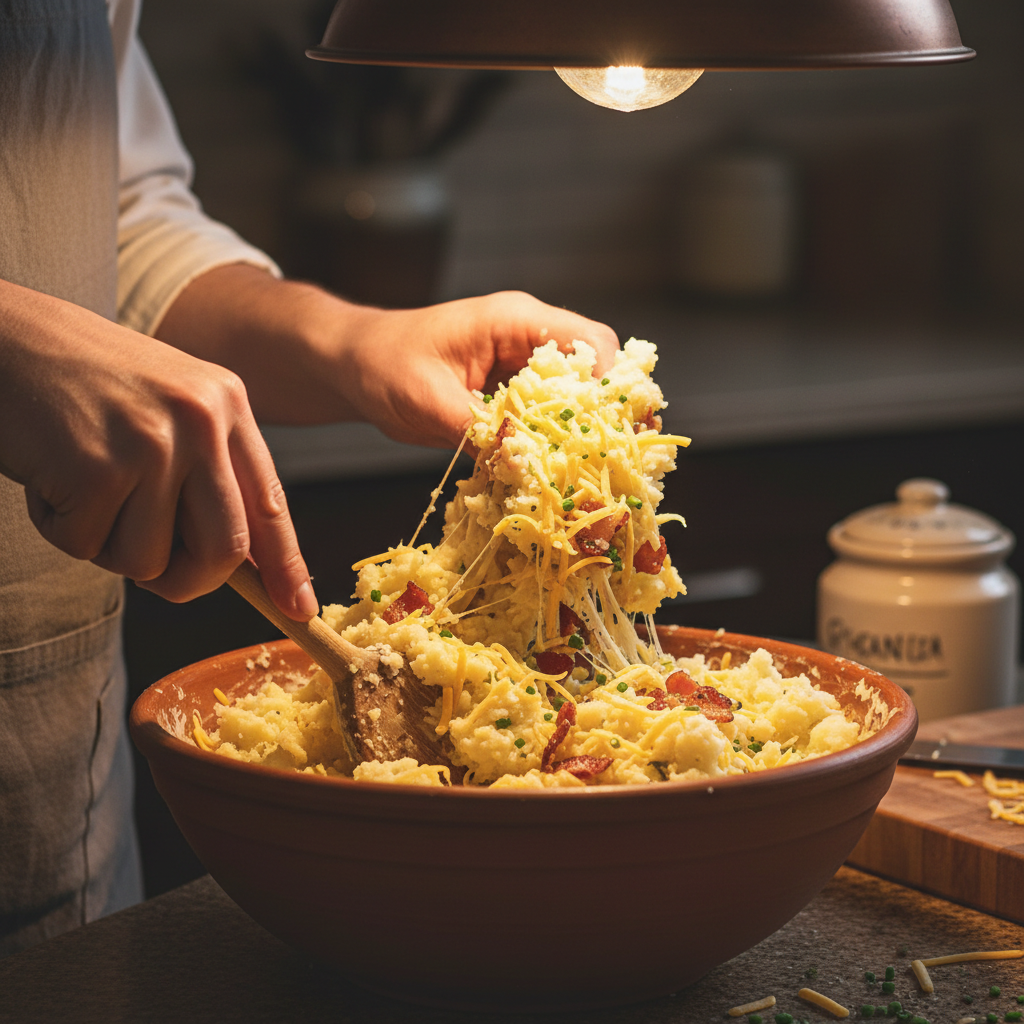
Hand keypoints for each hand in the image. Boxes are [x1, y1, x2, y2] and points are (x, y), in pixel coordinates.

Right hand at [0, 280, 316, 618]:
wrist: (4, 337)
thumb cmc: (86, 383)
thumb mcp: (169, 407)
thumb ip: (208, 471)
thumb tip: (239, 560)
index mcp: (228, 405)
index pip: (271, 504)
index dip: (286, 566)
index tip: (298, 609)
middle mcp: (201, 421)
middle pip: (225, 550)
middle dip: (189, 581)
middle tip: (156, 575)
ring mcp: (151, 444)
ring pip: (148, 560)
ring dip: (107, 546)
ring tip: (83, 488)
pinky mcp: (95, 468)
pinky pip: (88, 547)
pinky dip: (61, 528)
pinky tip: (50, 477)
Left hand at [333, 291, 620, 446]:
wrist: (353, 365)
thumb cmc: (382, 364)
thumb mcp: (427, 400)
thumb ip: (477, 429)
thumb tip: (522, 464)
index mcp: (514, 320)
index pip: (590, 343)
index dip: (608, 386)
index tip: (607, 431)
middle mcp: (527, 338)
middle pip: (596, 369)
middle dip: (607, 413)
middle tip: (611, 458)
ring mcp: (521, 365)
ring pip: (577, 395)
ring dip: (583, 430)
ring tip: (592, 470)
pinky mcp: (511, 392)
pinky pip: (548, 414)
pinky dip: (554, 440)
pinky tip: (556, 470)